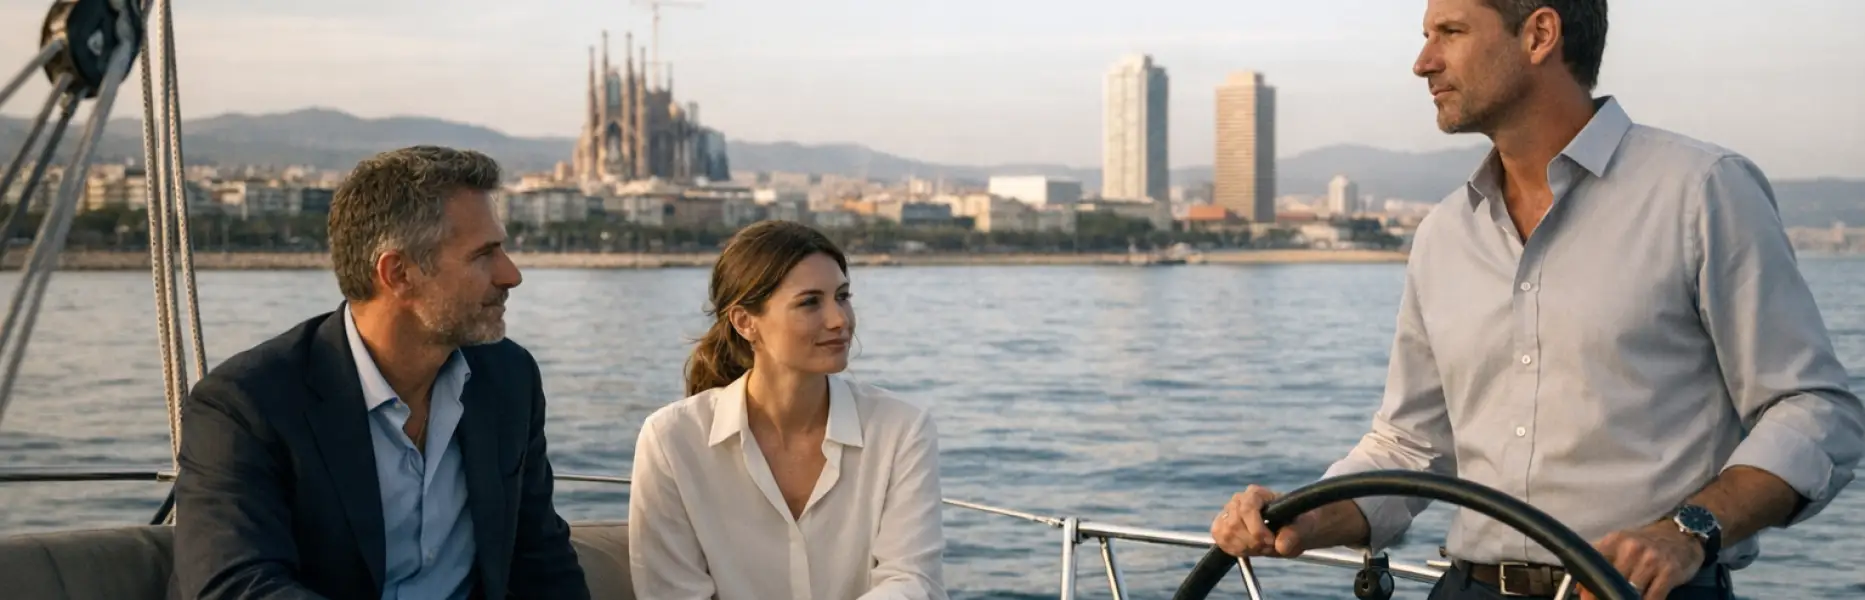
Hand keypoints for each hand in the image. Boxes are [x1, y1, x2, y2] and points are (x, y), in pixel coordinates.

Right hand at [1210, 485, 1319, 557]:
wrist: (1292, 530)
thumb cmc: (1297, 525)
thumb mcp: (1302, 528)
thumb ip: (1294, 534)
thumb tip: (1281, 546)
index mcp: (1257, 494)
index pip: (1247, 509)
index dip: (1257, 530)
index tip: (1271, 542)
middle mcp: (1239, 500)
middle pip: (1234, 524)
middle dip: (1253, 542)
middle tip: (1269, 547)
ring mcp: (1228, 513)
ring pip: (1225, 533)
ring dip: (1244, 547)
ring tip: (1261, 547)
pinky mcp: (1222, 527)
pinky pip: (1220, 539)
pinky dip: (1234, 549)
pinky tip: (1249, 549)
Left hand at [1578, 521, 1703, 599]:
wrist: (1682, 533)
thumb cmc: (1647, 542)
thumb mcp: (1621, 543)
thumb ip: (1602, 561)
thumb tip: (1580, 588)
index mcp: (1614, 541)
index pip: (1594, 565)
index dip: (1588, 586)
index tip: (1587, 597)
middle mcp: (1631, 548)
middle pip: (1612, 581)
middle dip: (1607, 596)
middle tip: (1607, 599)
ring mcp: (1651, 560)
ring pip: (1632, 591)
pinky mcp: (1670, 571)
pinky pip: (1654, 597)